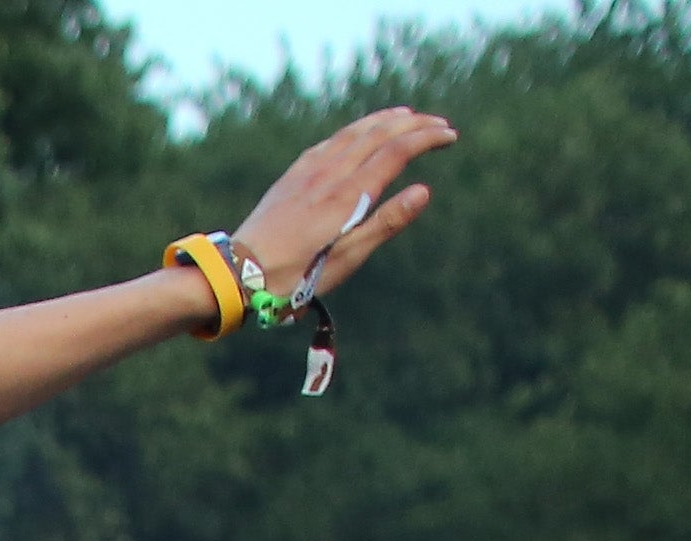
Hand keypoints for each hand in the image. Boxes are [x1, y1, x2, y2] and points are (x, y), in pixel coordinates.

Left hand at [229, 105, 458, 295]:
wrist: (240, 273)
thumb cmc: (296, 276)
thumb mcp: (348, 257)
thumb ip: (387, 222)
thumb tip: (423, 191)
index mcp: (349, 194)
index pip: (396, 151)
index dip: (426, 139)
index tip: (450, 136)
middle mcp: (330, 173)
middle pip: (379, 133)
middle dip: (413, 124)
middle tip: (439, 123)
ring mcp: (309, 171)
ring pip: (354, 132)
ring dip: (384, 120)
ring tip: (406, 115)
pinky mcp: (293, 175)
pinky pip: (330, 141)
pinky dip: (354, 130)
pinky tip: (358, 132)